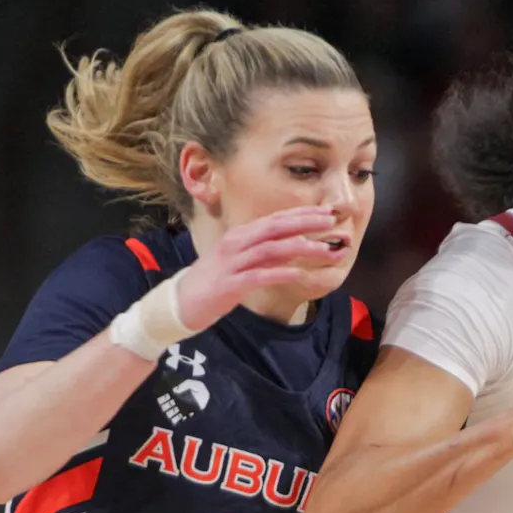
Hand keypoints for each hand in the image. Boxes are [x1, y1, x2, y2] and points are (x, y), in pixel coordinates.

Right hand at [176, 206, 339, 329]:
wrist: (181, 301)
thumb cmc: (215, 281)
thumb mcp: (243, 262)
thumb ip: (268, 255)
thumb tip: (295, 249)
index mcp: (241, 236)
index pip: (276, 219)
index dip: (302, 214)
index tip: (326, 212)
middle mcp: (237, 243)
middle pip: (275, 228)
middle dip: (305, 223)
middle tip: (331, 221)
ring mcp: (233, 263)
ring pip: (270, 250)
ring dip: (299, 248)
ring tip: (324, 249)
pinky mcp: (229, 284)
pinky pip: (258, 276)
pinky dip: (279, 273)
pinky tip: (298, 274)